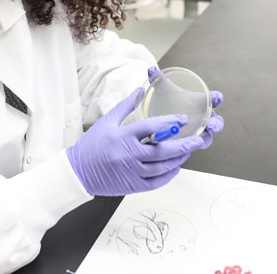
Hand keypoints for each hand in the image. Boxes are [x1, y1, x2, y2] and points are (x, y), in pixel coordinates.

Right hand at [67, 87, 205, 196]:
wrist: (78, 172)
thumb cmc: (92, 145)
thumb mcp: (107, 121)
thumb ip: (125, 106)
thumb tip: (140, 90)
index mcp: (122, 137)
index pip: (151, 127)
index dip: (169, 122)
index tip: (183, 119)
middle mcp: (128, 155)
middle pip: (162, 150)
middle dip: (183, 145)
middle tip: (198, 140)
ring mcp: (131, 172)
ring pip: (162, 167)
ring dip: (178, 159)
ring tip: (188, 152)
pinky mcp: (132, 186)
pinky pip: (156, 182)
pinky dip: (169, 175)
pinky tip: (175, 167)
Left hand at [147, 66, 224, 149]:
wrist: (160, 113)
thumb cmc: (167, 99)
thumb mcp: (163, 89)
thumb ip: (158, 79)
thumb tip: (150, 69)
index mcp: (201, 102)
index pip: (213, 99)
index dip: (216, 98)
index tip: (216, 97)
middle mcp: (203, 117)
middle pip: (216, 121)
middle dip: (216, 123)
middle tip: (212, 125)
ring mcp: (198, 130)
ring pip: (207, 136)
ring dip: (206, 138)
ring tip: (201, 140)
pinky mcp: (191, 141)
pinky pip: (195, 145)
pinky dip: (193, 147)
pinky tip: (188, 148)